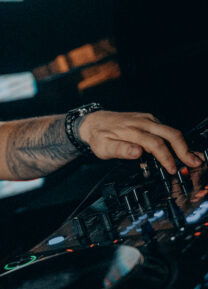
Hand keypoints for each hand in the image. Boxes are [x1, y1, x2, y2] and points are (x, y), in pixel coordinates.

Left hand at [79, 110, 201, 172]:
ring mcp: (148, 119)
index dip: (166, 157)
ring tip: (194, 158)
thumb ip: (121, 150)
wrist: (94, 121)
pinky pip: (167, 129)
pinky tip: (182, 150)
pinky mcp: (150, 119)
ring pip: (171, 131)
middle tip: (194, 162)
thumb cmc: (99, 137)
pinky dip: (176, 140)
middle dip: (184, 149)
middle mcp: (143, 122)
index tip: (172, 169)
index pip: (155, 144)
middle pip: (170, 134)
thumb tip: (137, 152)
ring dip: (183, 145)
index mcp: (132, 131)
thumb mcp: (104, 148)